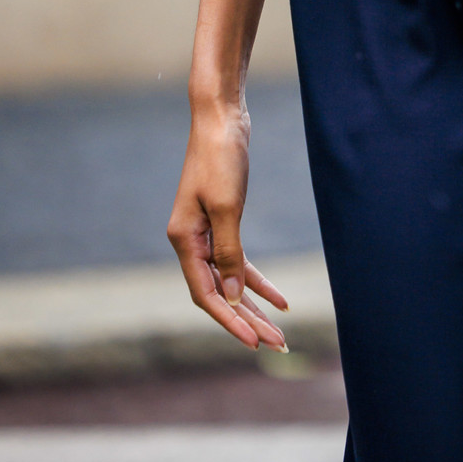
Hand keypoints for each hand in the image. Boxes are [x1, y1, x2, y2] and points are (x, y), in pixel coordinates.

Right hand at [167, 99, 289, 351]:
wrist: (221, 117)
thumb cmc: (221, 157)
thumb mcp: (227, 206)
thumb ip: (228, 253)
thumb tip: (233, 296)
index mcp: (184, 240)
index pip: (206, 294)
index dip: (230, 320)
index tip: (254, 342)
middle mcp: (190, 241)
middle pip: (219, 292)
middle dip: (247, 319)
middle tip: (276, 344)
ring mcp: (205, 232)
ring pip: (230, 280)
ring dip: (254, 305)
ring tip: (279, 329)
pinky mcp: (222, 220)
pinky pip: (238, 260)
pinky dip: (258, 279)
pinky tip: (279, 297)